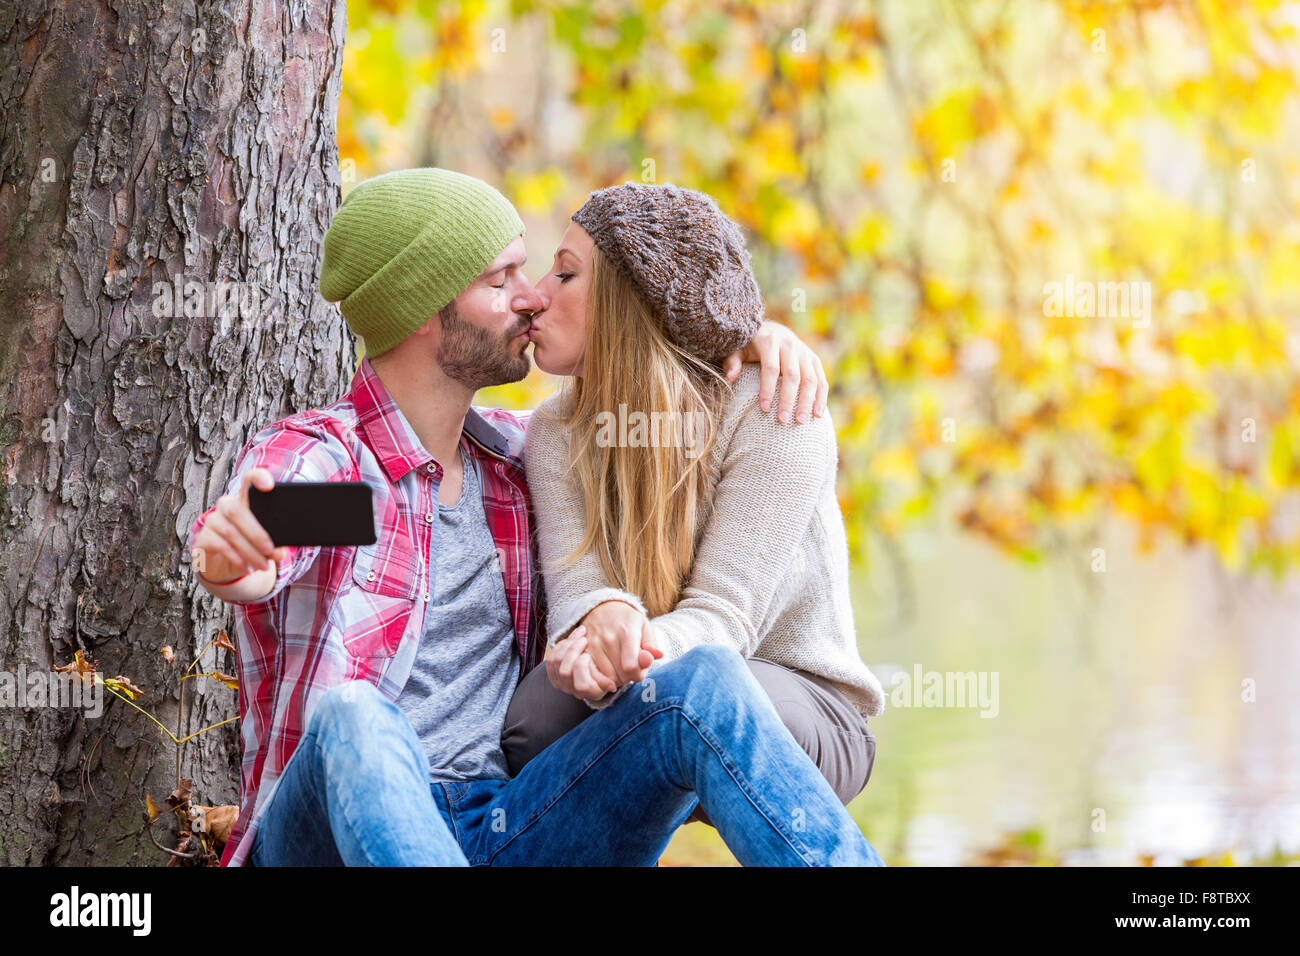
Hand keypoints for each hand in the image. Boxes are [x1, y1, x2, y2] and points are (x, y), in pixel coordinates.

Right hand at [193, 467, 286, 584]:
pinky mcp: (203, 537)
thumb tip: (280, 553)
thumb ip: (274, 544)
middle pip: (237, 511)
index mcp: (245, 500)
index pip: (249, 480)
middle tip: (271, 551)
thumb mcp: (264, 543)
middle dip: (257, 534)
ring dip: (250, 552)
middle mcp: (226, 505)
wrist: (225, 562)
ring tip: (263, 566)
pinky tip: (247, 568)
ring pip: (230, 532)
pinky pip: (220, 546)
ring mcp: (212, 520)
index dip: (257, 478)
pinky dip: (236, 559)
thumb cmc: (250, 544)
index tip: (270, 485)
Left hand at [546, 627, 618, 701]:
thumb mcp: (614, 670)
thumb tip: (611, 685)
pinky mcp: (554, 674)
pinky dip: (560, 645)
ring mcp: (562, 683)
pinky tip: (571, 638)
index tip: (588, 655)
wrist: (596, 664)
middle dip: (573, 651)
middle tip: (584, 640)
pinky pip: (551, 659)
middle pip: (565, 671)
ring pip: (557, 662)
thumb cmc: (608, 666)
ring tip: (580, 634)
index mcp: (592, 692)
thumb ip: (613, 675)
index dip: (582, 668)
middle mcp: (575, 691)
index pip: (582, 686)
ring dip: (568, 644)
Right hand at [580, 600, 661, 685]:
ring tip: (619, 668)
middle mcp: (608, 638)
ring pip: (607, 678)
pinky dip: (600, 680)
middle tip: (630, 667)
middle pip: (621, 675)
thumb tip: (658, 656)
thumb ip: (651, 644)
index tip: (638, 667)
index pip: (631, 665)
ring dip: (615, 679)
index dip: (638, 672)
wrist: (601, 608)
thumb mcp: (644, 627)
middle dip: (629, 677)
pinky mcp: (582, 651)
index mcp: (627, 631)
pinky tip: (606, 672)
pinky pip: (591, 676)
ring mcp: (593, 645)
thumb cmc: (627, 621)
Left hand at [722, 320, 828, 424]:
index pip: (770, 368)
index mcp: (770, 341)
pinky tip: (817, 414)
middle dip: (788, 399)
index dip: (768, 389)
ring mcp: (805, 352)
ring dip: (806, 401)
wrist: (773, 330)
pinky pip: (821, 380)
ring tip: (800, 421)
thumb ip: (732, 362)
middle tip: (783, 420)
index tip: (764, 409)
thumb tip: (730, 378)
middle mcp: (790, 345)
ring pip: (809, 379)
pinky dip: (821, 397)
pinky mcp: (814, 360)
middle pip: (792, 375)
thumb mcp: (738, 349)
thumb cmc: (751, 346)